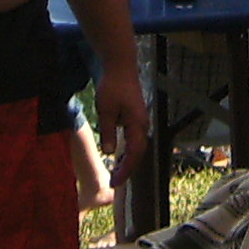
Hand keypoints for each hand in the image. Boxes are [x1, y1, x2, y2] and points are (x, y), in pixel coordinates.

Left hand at [94, 67, 150, 189]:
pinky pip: (134, 138)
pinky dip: (127, 150)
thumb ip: (108, 132)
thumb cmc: (113, 86)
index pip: (133, 154)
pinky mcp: (136, 116)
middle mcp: (142, 124)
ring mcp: (140, 120)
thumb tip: (110, 152)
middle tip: (115, 182)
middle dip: (127, 169)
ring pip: (136, 146)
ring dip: (127, 160)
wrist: (121, 65)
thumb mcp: (106, 110)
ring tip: (116, 172)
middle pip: (138, 153)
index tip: (115, 182)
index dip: (125, 170)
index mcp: (137, 124)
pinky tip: (119, 154)